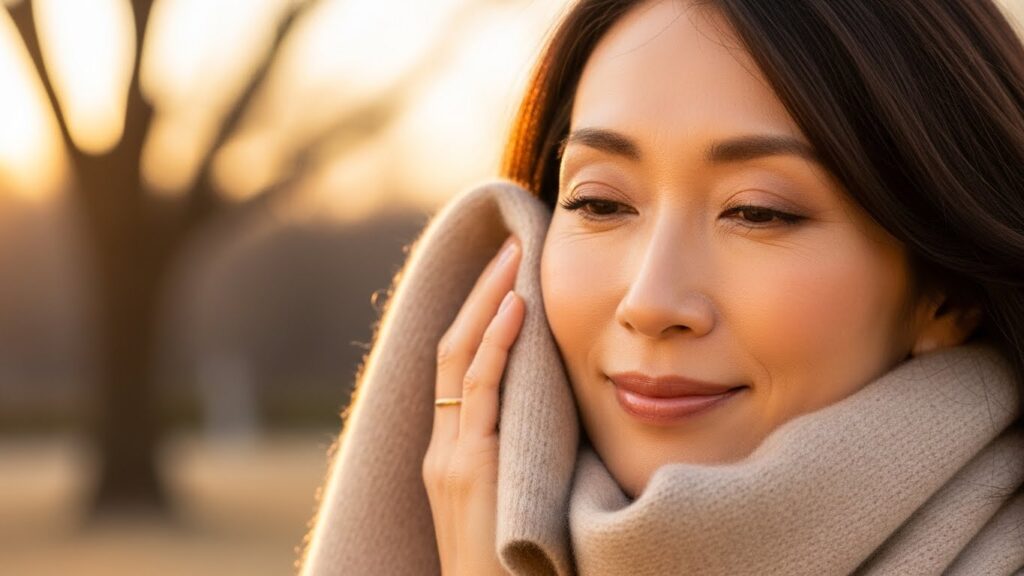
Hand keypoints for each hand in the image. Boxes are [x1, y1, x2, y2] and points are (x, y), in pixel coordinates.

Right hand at [422, 234, 523, 575]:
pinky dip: (494, 342)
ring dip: (487, 300)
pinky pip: (479, 389)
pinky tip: (515, 306)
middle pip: (451, 348)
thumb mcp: (516, 505)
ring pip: (459, 356)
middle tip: (510, 245)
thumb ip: (527, 460)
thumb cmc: (515, 569)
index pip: (457, 369)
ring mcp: (450, 456)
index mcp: (452, 454)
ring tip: (514, 255)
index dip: (477, 318)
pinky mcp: (466, 467)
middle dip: (479, 292)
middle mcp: (443, 448)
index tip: (507, 278)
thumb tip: (568, 419)